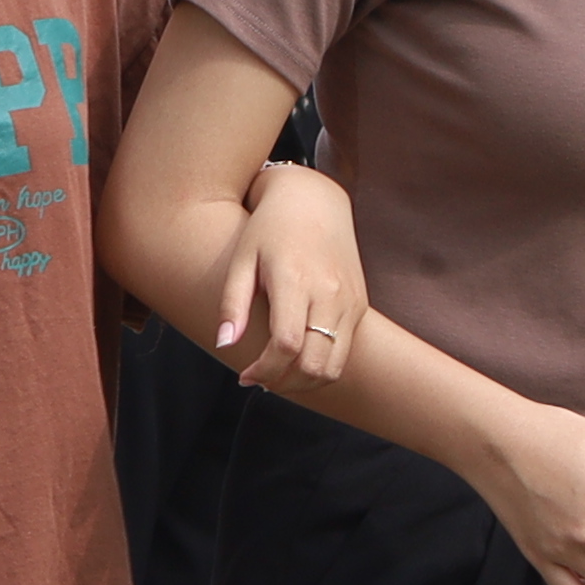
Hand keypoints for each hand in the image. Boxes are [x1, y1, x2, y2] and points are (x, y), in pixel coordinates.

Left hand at [206, 162, 360, 388]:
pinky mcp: (359, 306)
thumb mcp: (242, 259)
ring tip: (277, 375)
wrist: (314, 201)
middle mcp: (330, 294)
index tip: (244, 376)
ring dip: (304, 382)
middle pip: (314, 364)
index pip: (286, 344)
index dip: (264, 370)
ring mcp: (350, 302)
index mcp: (296, 281)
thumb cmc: (268, 229)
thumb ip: (233, 303)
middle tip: (259, 379)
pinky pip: (344, 353)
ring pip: (334, 366)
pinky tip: (296, 360)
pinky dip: (321, 368)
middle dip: (283, 383)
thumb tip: (225, 344)